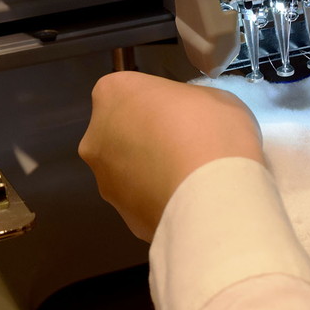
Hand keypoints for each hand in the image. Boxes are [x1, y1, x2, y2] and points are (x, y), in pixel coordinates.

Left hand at [78, 71, 264, 241]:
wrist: (214, 196)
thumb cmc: (212, 130)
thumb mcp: (213, 97)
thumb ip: (187, 104)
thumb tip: (184, 121)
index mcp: (114, 94)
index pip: (127, 91)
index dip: (157, 103)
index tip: (183, 114)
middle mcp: (96, 137)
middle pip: (121, 132)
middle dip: (148, 139)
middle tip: (187, 147)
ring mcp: (105, 181)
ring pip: (129, 171)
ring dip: (153, 173)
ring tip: (192, 180)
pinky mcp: (123, 218)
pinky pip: (143, 203)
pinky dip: (162, 201)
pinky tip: (190, 202)